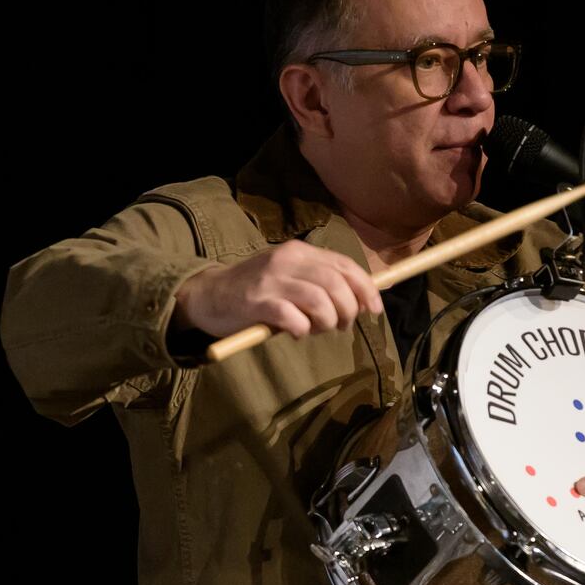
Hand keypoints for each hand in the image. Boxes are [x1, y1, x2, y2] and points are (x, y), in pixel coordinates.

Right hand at [172, 240, 382, 338]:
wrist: (209, 294)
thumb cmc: (258, 289)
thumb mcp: (291, 275)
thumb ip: (322, 282)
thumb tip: (365, 299)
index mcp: (300, 251)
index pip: (344, 265)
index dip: (366, 288)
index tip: (375, 309)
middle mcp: (287, 260)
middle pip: (336, 284)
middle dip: (348, 310)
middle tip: (341, 326)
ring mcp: (271, 281)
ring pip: (320, 301)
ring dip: (327, 322)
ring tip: (317, 329)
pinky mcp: (257, 303)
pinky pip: (294, 319)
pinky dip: (303, 330)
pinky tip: (296, 332)